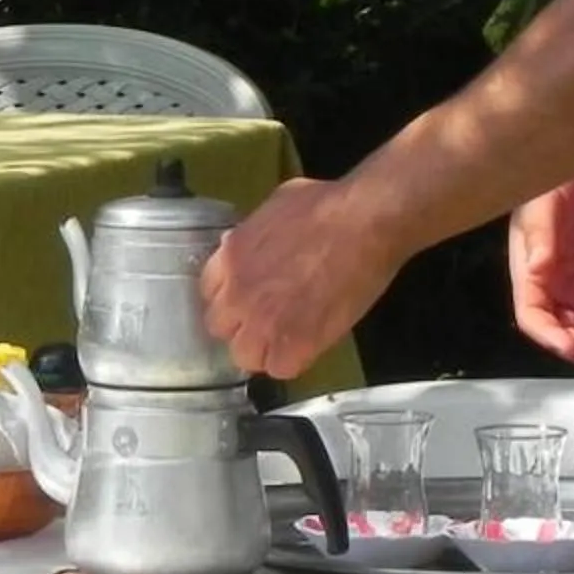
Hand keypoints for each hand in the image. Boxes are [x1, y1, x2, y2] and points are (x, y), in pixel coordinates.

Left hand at [198, 177, 393, 380]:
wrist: (364, 222)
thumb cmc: (326, 204)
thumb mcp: (273, 208)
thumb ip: (252, 234)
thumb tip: (245, 244)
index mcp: (230, 257)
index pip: (209, 294)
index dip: (232, 298)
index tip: (249, 299)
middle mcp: (237, 292)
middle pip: (221, 328)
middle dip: (242, 326)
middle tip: (270, 321)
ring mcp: (263, 320)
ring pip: (245, 356)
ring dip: (264, 350)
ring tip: (288, 340)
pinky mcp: (295, 342)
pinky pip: (280, 369)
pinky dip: (293, 362)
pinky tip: (309, 347)